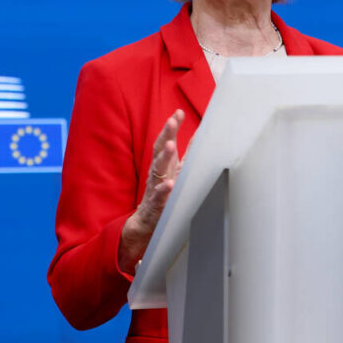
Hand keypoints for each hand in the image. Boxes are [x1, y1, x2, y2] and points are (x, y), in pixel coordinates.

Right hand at [119, 109, 184, 274]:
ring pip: (158, 171)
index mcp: (163, 167)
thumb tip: (199, 138)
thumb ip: (186, 157)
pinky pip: (158, 199)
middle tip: (172, 121)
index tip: (178, 112)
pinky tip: (169, 185)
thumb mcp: (175, 175)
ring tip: (171, 146)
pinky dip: (163, 192)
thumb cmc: (161, 199)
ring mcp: (154, 191)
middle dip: (166, 135)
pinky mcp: (153, 209)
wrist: (142, 229)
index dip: (171, 128)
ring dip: (164, 158)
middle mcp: (157, 176)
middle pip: (160, 151)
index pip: (165, 143)